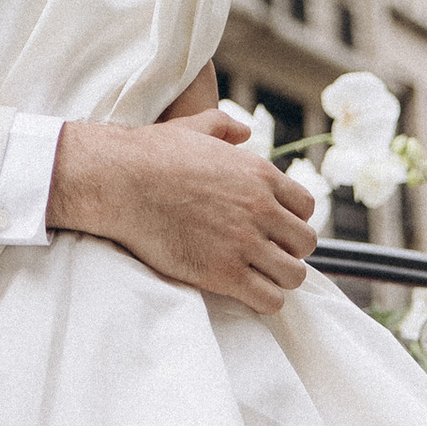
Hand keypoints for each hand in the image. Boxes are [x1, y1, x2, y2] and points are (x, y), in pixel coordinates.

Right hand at [49, 113, 317, 312]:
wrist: (120, 182)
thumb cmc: (151, 154)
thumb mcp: (195, 127)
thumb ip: (225, 126)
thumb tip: (245, 132)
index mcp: (259, 174)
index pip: (305, 207)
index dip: (290, 219)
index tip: (271, 227)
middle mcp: (261, 208)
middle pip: (305, 242)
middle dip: (289, 249)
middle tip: (264, 254)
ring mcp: (244, 242)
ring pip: (294, 274)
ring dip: (279, 277)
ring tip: (258, 276)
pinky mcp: (224, 273)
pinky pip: (270, 299)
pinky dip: (265, 299)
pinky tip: (246, 292)